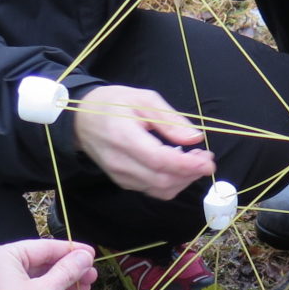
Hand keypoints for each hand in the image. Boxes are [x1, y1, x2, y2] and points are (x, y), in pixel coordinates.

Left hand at [0, 239, 97, 289]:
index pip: (43, 247)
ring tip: (86, 288)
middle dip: (69, 270)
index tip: (92, 254)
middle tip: (92, 274)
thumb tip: (85, 256)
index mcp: (3, 257)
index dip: (70, 250)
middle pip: (42, 263)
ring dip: (63, 284)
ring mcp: (2, 288)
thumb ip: (68, 270)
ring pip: (39, 279)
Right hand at [74, 85, 217, 198]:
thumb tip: (195, 138)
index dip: (188, 165)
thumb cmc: (112, 104)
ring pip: (160, 190)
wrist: (80, 120)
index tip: (208, 160)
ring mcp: (120, 176)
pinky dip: (171, 182)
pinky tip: (178, 165)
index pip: (160, 162)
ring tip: (195, 160)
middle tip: (206, 157)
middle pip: (163, 181)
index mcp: (125, 138)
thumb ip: (170, 120)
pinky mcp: (122, 182)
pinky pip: (153, 189)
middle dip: (191, 173)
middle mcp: (121, 163)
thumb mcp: (143, 99)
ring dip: (184, 179)